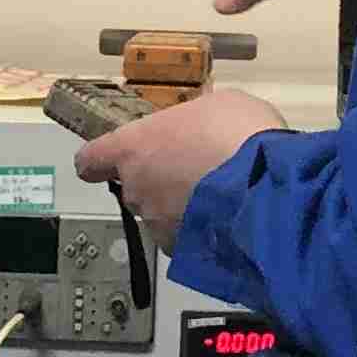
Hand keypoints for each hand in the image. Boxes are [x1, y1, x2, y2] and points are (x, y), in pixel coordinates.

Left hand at [76, 87, 288, 238]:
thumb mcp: (215, 106)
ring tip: (217, 194)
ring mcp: (156, 223)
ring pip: (160, 213)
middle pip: (134, 186)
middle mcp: (136, 188)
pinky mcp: (180, 249)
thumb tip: (196, 130)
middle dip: (159, 180)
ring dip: (180, 205)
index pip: (91, 159)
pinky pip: (183, 236)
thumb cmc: (237, 135)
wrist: (265, 187)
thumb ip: (190, 123)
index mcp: (133, 147)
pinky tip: (225, 216)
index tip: (109, 160)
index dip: (100, 160)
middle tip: (194, 168)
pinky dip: (198, 229)